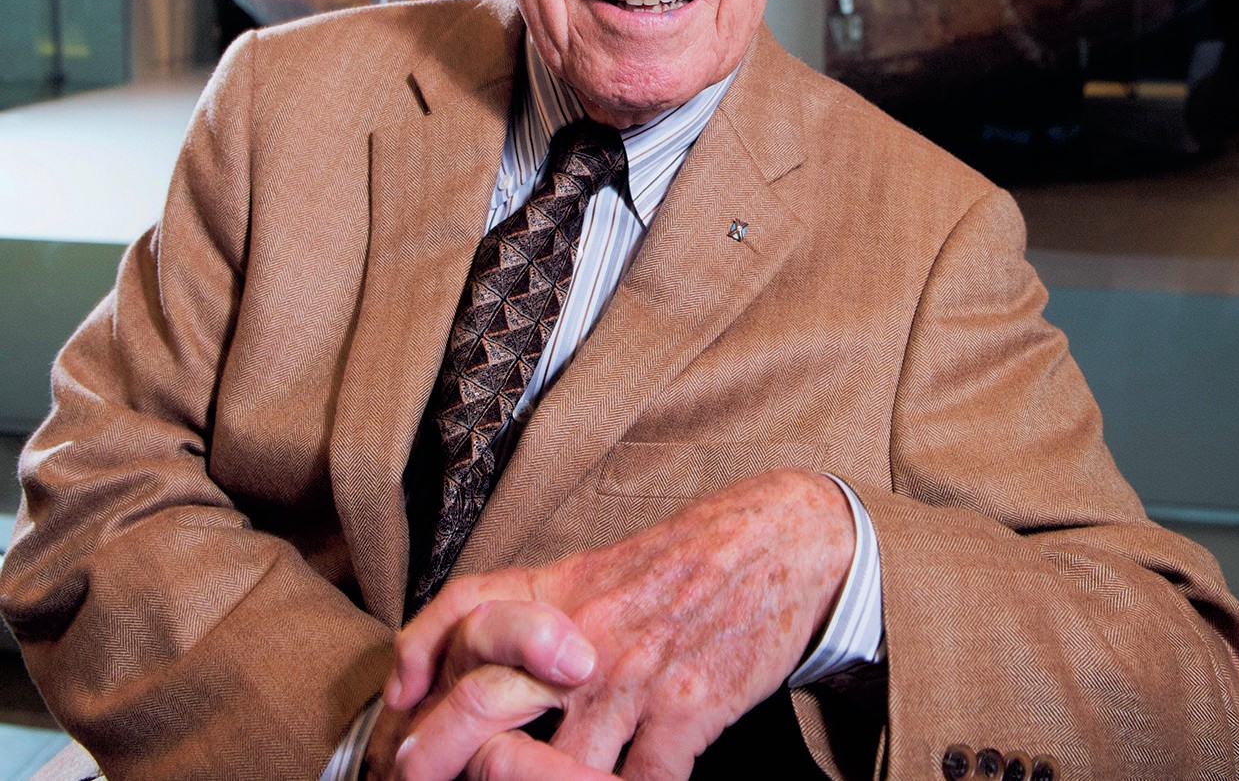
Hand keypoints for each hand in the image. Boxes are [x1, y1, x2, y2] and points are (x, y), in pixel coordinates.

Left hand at [385, 469, 854, 779]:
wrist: (777, 540)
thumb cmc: (683, 560)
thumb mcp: (598, 566)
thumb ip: (537, 604)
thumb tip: (470, 654)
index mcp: (560, 589)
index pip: (463, 613)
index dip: (416, 660)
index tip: (401, 707)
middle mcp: (585, 632)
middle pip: (487, 706)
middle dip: (445, 758)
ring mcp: (635, 677)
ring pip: (557, 771)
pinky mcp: (688, 711)